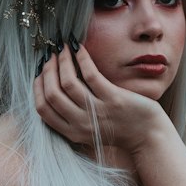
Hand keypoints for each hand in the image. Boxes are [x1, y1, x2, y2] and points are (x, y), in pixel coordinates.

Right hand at [33, 41, 162, 153]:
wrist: (148, 137)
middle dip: (48, 70)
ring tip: (63, 48)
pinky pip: (91, 75)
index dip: (37, 87)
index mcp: (72, 132)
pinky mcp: (114, 100)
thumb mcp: (89, 129)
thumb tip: (55, 86)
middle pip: (52, 94)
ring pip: (69, 83)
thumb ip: (72, 116)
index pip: (43, 109)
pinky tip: (79, 48)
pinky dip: (82, 58)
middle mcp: (82, 124)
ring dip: (63, 61)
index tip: (39, 72)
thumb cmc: (120, 129)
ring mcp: (98, 112)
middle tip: (50, 55)